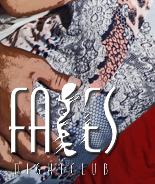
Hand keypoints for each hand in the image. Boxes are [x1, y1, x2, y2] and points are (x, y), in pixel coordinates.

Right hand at [0, 44, 79, 169]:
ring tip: (32, 165)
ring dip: (21, 163)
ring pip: (6, 156)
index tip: (63, 147)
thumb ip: (56, 79)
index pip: (42, 135)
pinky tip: (10, 157)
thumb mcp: (36, 67)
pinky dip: (4, 158)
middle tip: (54, 161)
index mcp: (22, 110)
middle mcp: (7, 122)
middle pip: (26, 150)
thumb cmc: (8, 62)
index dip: (54, 144)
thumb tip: (75, 84)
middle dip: (42, 158)